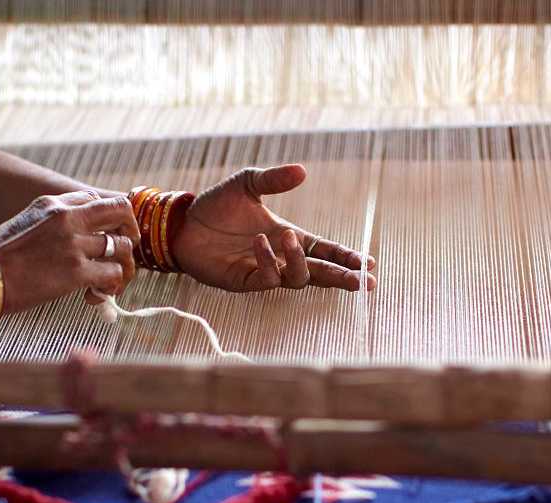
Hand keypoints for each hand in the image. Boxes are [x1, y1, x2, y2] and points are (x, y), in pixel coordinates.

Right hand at [0, 191, 138, 313]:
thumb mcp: (23, 225)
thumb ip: (50, 225)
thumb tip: (76, 240)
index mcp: (53, 204)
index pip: (96, 200)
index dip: (108, 219)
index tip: (107, 236)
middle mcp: (68, 217)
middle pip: (121, 211)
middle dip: (130, 231)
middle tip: (123, 250)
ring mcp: (74, 244)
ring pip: (122, 248)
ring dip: (121, 268)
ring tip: (106, 283)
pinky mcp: (76, 271)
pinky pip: (114, 274)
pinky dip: (110, 288)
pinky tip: (94, 296)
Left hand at [173, 164, 376, 292]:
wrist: (183, 223)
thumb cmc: (216, 206)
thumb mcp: (247, 184)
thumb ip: (274, 180)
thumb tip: (302, 171)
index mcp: (288, 236)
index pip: (324, 250)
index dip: (345, 257)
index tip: (367, 264)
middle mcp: (280, 257)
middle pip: (319, 273)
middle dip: (341, 277)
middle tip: (362, 282)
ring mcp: (263, 271)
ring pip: (296, 279)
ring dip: (299, 261)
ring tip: (289, 238)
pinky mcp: (243, 281)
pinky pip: (266, 280)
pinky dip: (269, 262)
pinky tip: (260, 243)